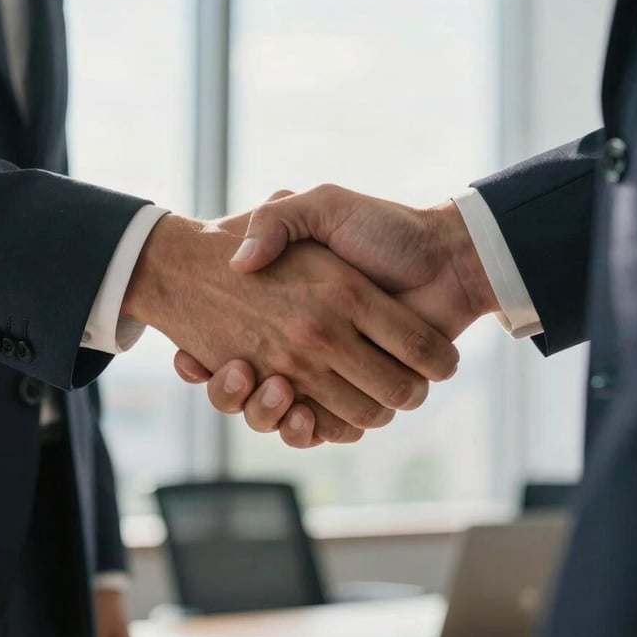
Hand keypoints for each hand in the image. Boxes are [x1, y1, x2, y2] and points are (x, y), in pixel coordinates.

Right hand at [174, 187, 497, 443]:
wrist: (445, 258)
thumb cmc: (385, 229)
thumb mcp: (323, 205)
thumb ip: (277, 220)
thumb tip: (239, 264)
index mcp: (290, 308)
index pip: (225, 345)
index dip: (202, 362)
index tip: (190, 358)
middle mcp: (304, 345)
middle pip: (246, 391)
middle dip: (232, 394)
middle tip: (238, 370)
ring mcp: (330, 373)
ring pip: (278, 417)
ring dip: (265, 414)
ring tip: (275, 389)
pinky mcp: (359, 395)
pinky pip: (322, 429)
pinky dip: (307, 431)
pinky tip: (301, 411)